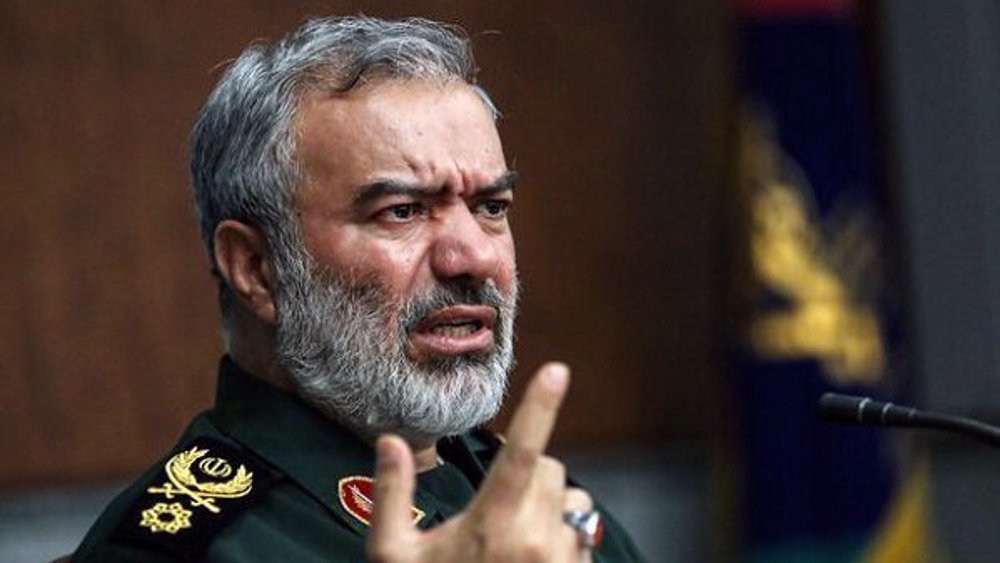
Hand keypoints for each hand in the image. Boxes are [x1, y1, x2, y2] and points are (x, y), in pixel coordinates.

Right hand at [367, 363, 593, 562]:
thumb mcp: (393, 556)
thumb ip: (391, 496)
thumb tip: (389, 442)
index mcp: (491, 525)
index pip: (522, 453)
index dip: (540, 407)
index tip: (557, 370)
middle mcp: (535, 540)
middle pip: (552, 470)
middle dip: (531, 473)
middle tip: (499, 503)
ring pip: (572, 504)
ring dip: (549, 507)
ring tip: (514, 541)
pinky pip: (581, 539)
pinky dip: (562, 539)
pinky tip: (530, 562)